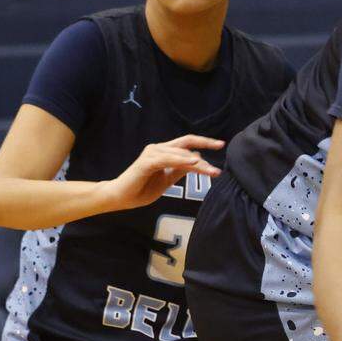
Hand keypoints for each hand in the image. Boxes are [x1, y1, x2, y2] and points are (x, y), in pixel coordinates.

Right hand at [100, 135, 222, 210]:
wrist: (120, 198)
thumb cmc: (142, 189)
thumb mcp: (167, 180)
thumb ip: (180, 169)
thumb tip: (197, 160)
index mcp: (164, 153)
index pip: (187, 145)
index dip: (204, 143)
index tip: (220, 145)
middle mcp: (158, 149)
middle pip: (186, 143)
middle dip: (205, 142)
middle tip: (221, 146)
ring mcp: (152, 154)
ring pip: (180, 154)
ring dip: (198, 162)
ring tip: (211, 170)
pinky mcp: (146, 162)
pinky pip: (168, 160)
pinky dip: (181, 160)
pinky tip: (194, 163)